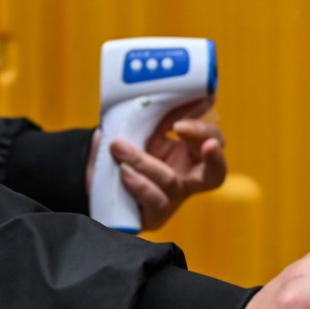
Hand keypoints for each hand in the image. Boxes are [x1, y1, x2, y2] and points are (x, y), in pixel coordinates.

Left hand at [87, 96, 226, 229]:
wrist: (93, 173)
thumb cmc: (125, 147)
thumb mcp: (144, 127)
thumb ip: (163, 113)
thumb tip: (186, 92)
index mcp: (191, 155)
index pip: (213, 143)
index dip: (204, 132)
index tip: (180, 124)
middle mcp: (187, 180)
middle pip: (216, 175)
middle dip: (216, 158)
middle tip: (208, 144)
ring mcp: (171, 200)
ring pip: (170, 182)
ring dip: (145, 162)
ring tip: (119, 148)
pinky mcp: (151, 216)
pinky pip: (153, 203)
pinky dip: (139, 184)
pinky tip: (123, 172)